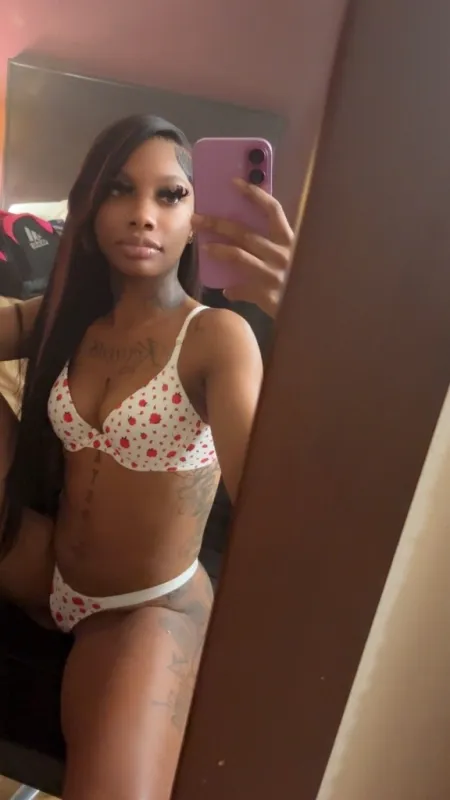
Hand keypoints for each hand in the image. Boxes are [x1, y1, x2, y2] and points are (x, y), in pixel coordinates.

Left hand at [192, 178, 294, 318]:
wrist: (317, 310)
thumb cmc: (306, 282)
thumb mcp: (298, 258)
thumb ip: (280, 248)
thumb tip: (256, 238)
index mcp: (291, 240)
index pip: (272, 210)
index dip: (253, 194)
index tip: (234, 183)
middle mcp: (282, 254)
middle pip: (245, 233)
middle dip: (218, 224)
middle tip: (198, 219)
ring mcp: (274, 274)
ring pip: (239, 256)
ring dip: (219, 250)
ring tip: (205, 247)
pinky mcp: (268, 295)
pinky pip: (242, 289)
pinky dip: (233, 290)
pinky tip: (226, 290)